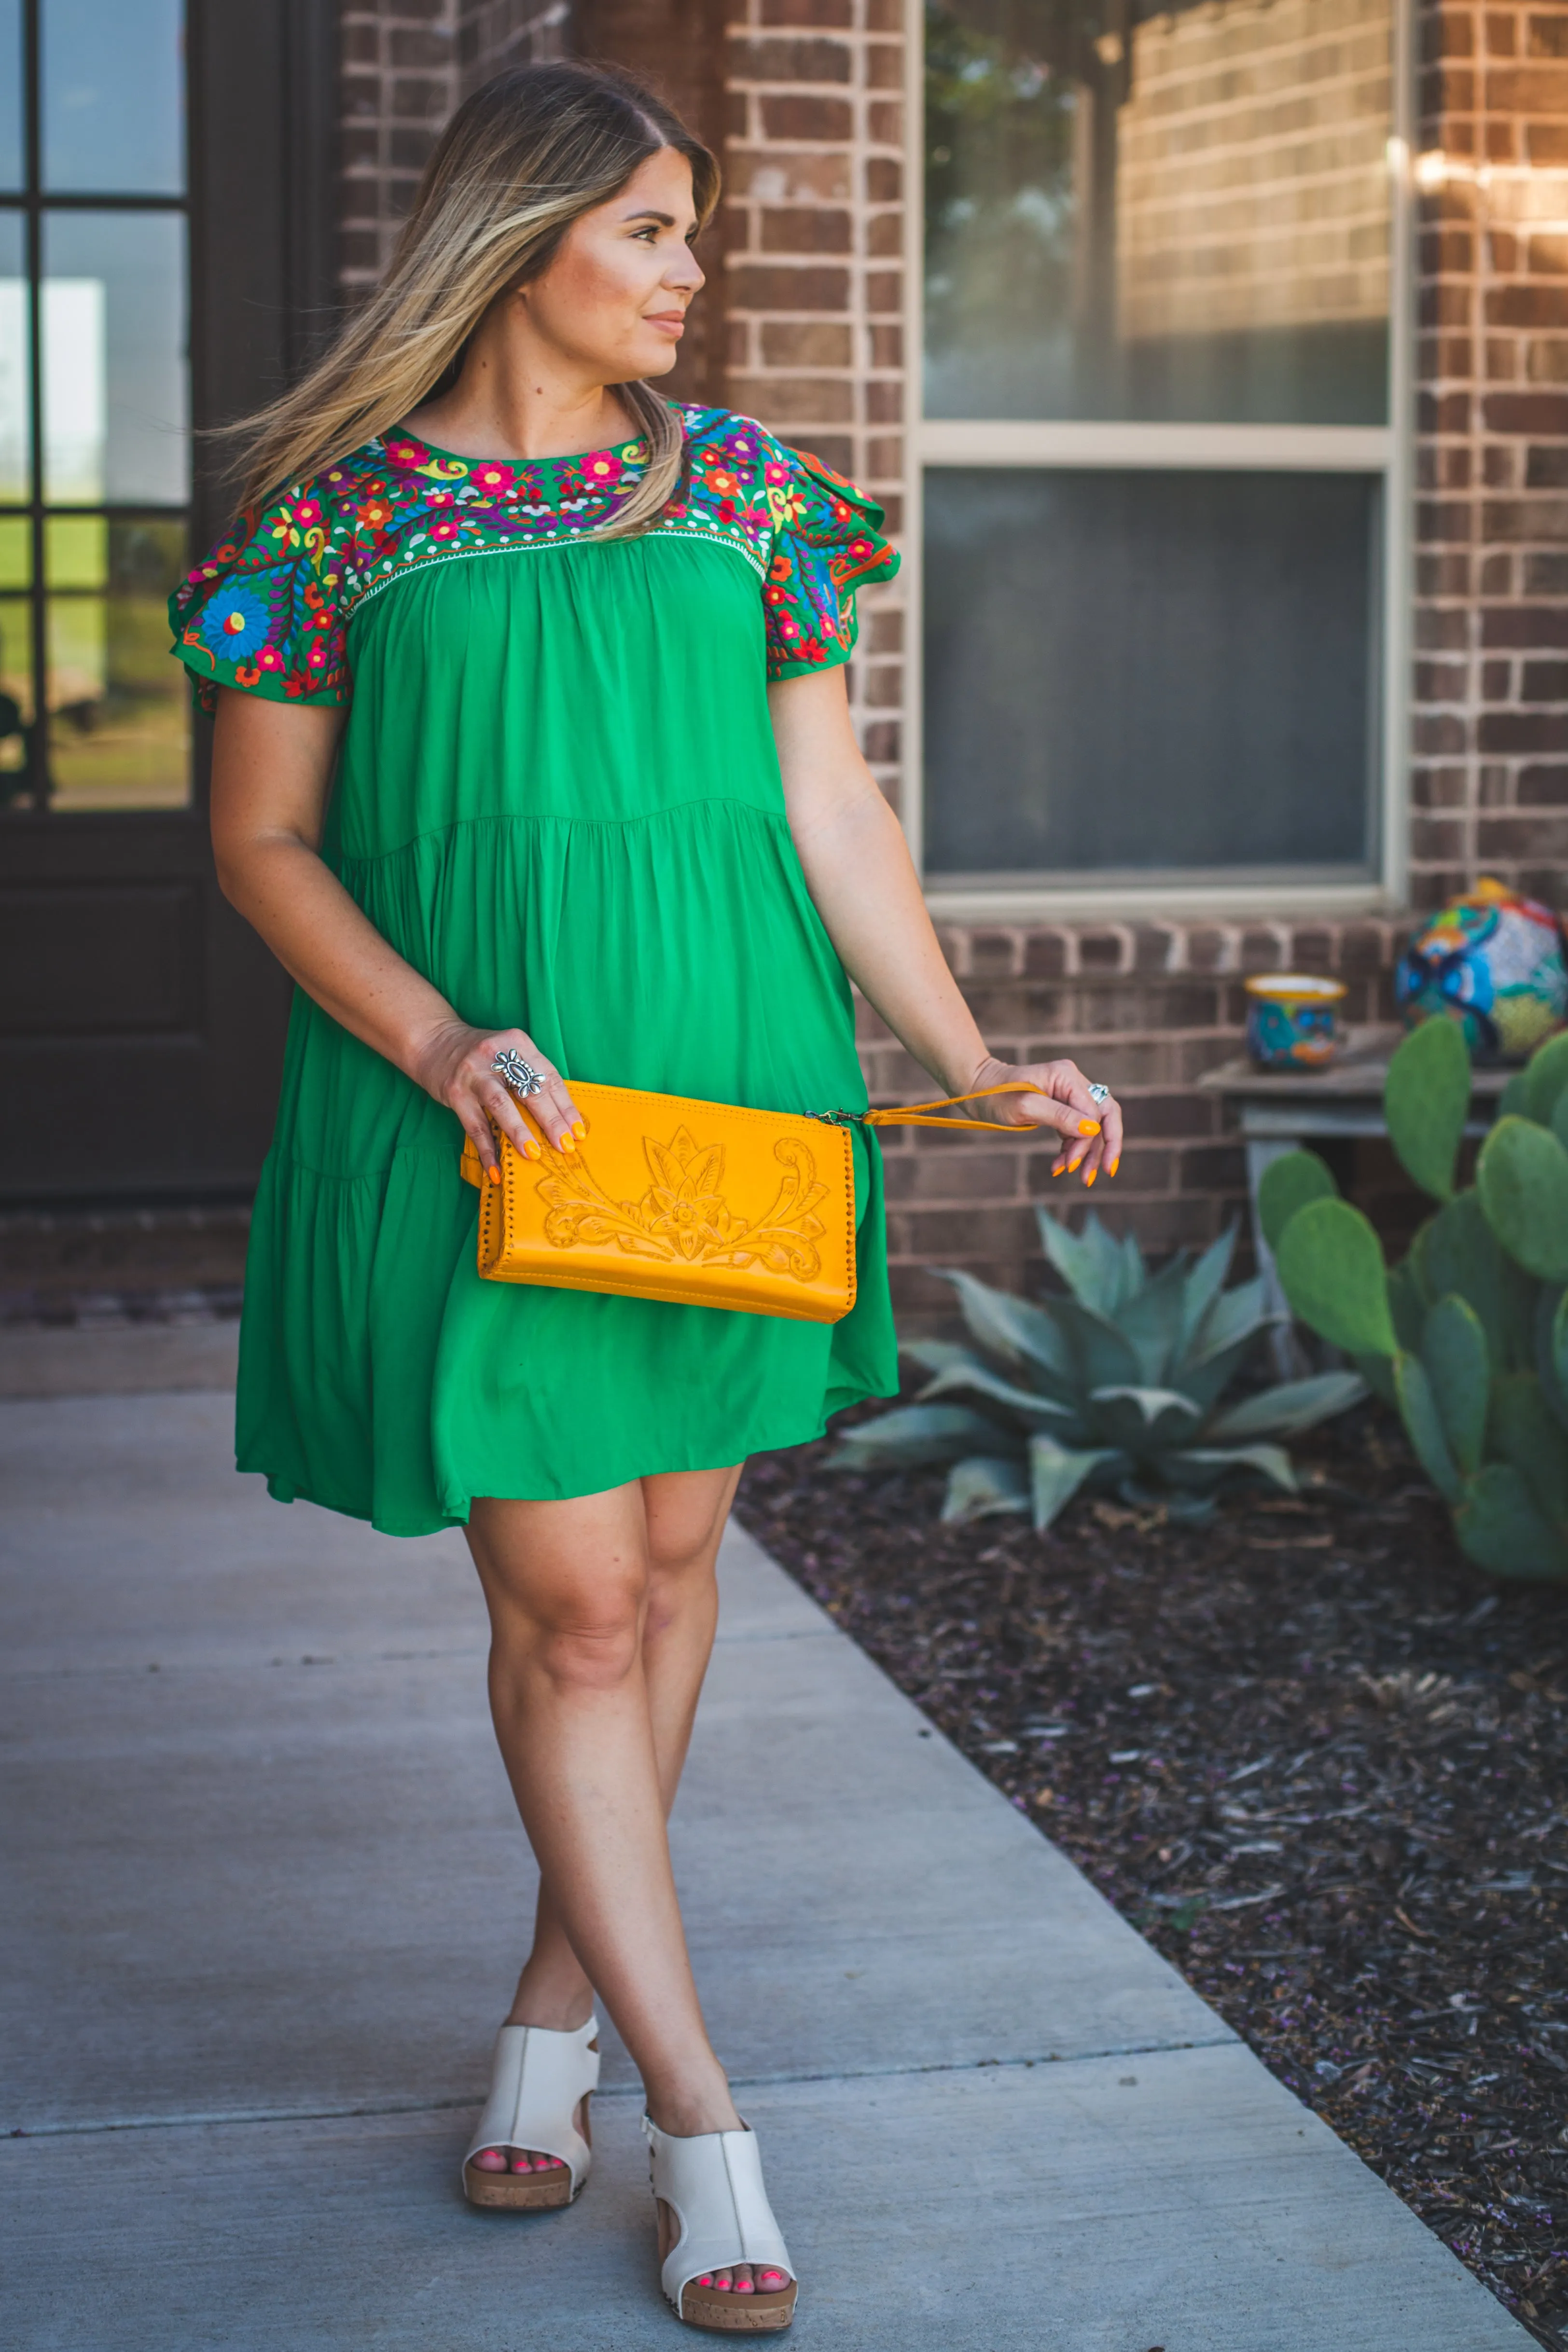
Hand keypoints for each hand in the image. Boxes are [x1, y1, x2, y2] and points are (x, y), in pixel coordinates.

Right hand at [411, 1020, 585, 1177]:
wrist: (434, 1042)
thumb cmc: (482, 1056)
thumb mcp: (510, 1054)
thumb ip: (531, 1077)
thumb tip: (560, 1120)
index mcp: (518, 1043)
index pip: (548, 1077)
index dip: (565, 1106)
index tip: (578, 1131)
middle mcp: (496, 1055)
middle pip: (529, 1091)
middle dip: (550, 1121)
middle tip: (564, 1145)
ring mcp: (473, 1073)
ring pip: (501, 1106)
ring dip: (519, 1132)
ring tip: (534, 1154)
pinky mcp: (454, 1092)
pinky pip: (474, 1126)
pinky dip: (487, 1151)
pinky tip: (496, 1171)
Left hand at [967, 1053, 1121, 1187]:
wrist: (977, 1089)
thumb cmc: (996, 1096)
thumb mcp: (1026, 1108)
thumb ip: (1060, 1116)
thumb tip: (1093, 1128)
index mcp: (1066, 1076)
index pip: (1094, 1111)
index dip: (1090, 1141)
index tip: (1073, 1166)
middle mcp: (1072, 1081)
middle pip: (1104, 1115)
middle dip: (1105, 1146)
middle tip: (1101, 1174)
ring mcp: (1068, 1092)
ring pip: (1093, 1124)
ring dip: (1087, 1152)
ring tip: (1076, 1175)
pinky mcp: (1062, 1104)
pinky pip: (1077, 1128)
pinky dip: (1072, 1147)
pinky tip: (1061, 1163)